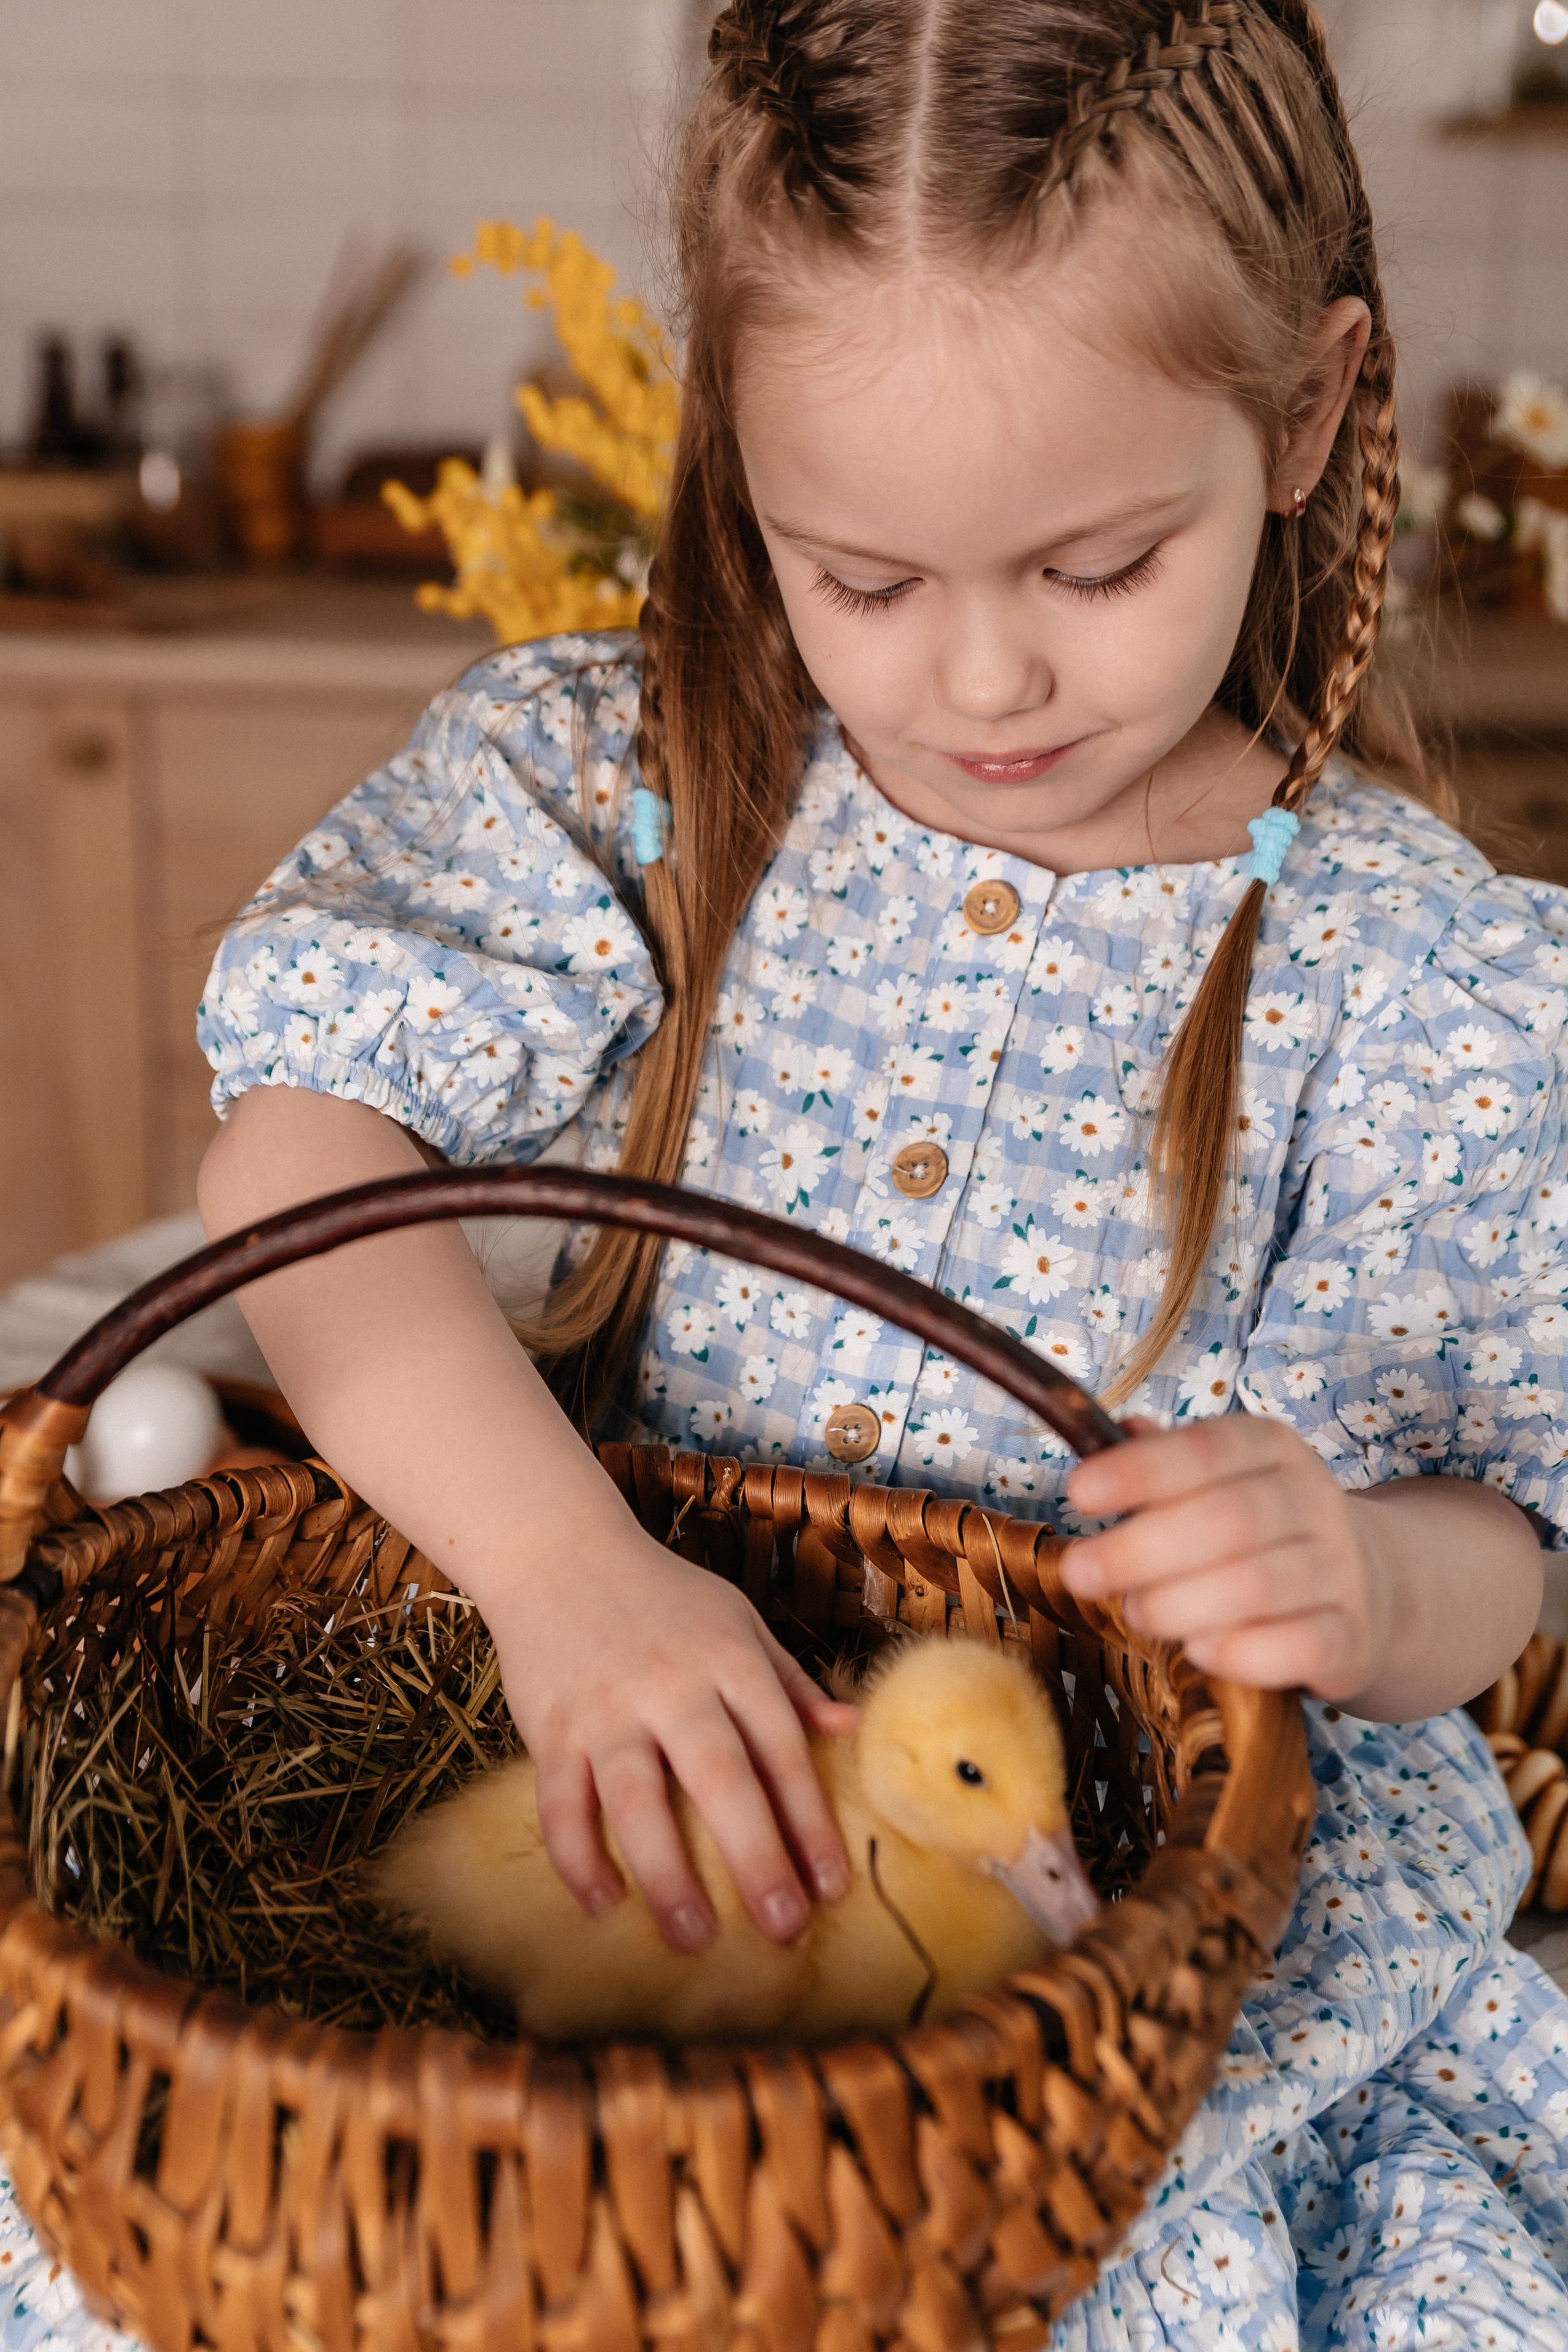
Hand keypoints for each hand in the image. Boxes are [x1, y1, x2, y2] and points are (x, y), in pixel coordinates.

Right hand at [482, 1524, 857, 1952]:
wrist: (558, 1549)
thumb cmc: (661, 1596)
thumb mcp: (737, 1620)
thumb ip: (789, 1679)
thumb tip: (849, 1730)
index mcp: (729, 1659)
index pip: (781, 1748)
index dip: (810, 1821)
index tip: (833, 1886)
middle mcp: (671, 1685)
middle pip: (720, 1779)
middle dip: (756, 1857)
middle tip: (783, 1926)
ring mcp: (606, 1708)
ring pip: (636, 1799)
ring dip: (666, 1873)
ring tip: (694, 1937)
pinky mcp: (550, 1727)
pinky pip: (561, 1802)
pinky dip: (578, 1856)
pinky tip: (603, 1902)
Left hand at [1061, 1415, 1393, 1700]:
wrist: (1369, 1586)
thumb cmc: (1262, 1530)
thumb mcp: (1218, 1480)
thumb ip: (1161, 1461)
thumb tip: (1106, 1433)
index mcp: (1272, 1448)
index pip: (1206, 1448)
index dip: (1140, 1470)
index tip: (1078, 1493)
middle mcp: (1313, 1500)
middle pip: (1229, 1519)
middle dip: (1142, 1549)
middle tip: (1083, 1572)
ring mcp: (1340, 1570)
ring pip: (1258, 1586)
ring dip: (1180, 1604)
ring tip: (1137, 1613)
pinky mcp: (1351, 1638)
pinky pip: (1299, 1647)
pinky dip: (1241, 1654)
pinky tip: (1198, 1652)